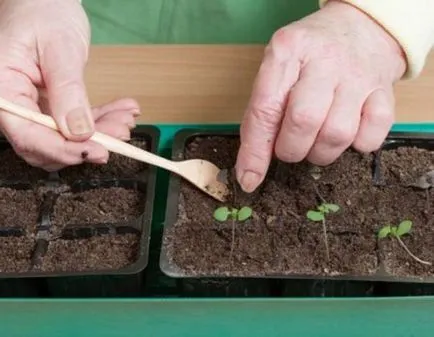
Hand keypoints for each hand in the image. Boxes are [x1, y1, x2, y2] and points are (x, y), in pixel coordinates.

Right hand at [0, 0, 133, 170]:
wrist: (45, 0)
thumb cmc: (43, 11)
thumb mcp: (59, 49)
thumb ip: (67, 92)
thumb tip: (78, 132)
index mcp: (4, 90)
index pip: (29, 135)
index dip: (64, 150)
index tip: (99, 151)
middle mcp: (15, 104)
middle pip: (48, 144)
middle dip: (87, 144)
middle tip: (119, 133)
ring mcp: (34, 106)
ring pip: (67, 137)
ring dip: (100, 133)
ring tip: (125, 119)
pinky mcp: (52, 105)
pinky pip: (76, 123)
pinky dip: (101, 120)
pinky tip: (121, 111)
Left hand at [235, 0, 406, 192]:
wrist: (361, 28)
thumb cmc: (309, 56)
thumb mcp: (277, 70)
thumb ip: (262, 113)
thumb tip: (250, 172)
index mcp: (287, 50)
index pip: (265, 109)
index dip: (255, 151)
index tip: (249, 179)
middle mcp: (324, 60)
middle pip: (304, 122)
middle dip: (291, 149)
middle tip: (290, 147)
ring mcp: (358, 75)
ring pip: (338, 135)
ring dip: (321, 152)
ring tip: (317, 139)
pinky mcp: (385, 92)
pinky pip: (370, 138)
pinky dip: (356, 146)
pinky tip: (348, 132)